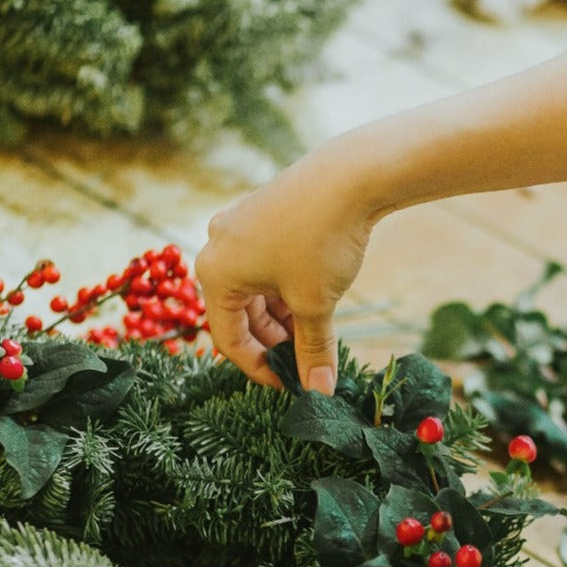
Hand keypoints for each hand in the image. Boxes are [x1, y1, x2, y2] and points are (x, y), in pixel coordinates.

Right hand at [195, 147, 373, 393]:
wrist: (352, 174)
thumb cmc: (322, 241)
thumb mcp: (315, 305)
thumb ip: (313, 351)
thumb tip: (319, 391)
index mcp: (214, 274)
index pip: (228, 339)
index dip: (259, 369)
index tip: (288, 385)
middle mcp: (217, 247)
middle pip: (239, 314)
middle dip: (273, 341)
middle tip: (305, 361)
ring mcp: (237, 226)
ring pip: (254, 289)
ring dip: (281, 317)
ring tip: (315, 333)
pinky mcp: (261, 213)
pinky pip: (264, 265)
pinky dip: (285, 289)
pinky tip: (314, 300)